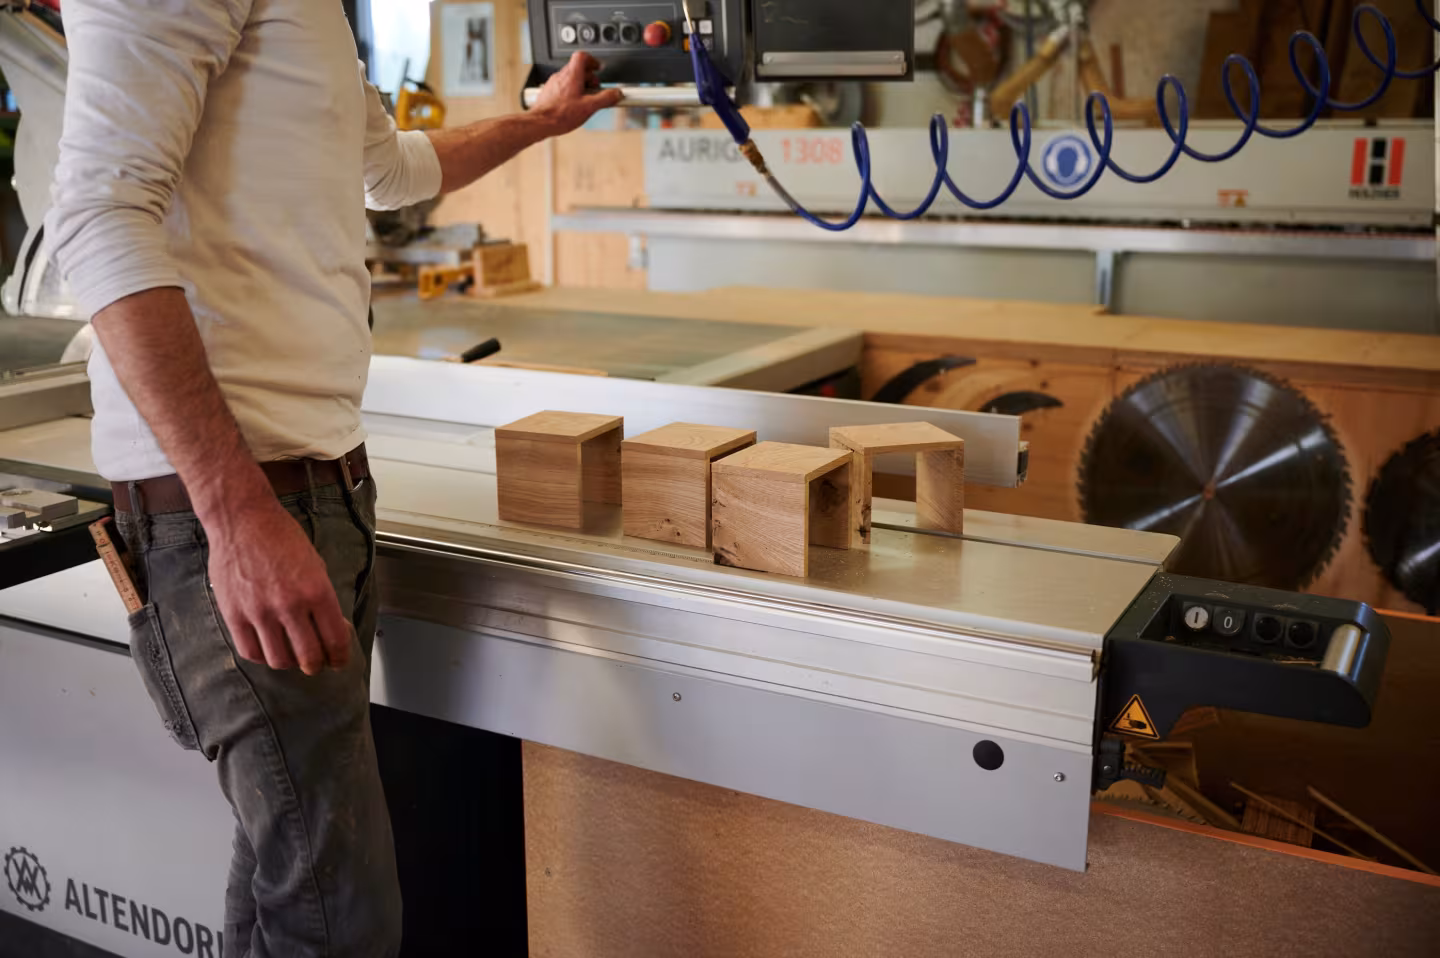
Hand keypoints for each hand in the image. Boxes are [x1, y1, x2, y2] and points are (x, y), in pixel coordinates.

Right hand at [207, 499, 351, 675]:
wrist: (243, 520)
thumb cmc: (281, 537)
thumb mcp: (316, 564)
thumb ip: (322, 599)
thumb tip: (330, 627)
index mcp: (317, 591)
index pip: (335, 638)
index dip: (340, 656)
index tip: (339, 660)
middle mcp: (290, 605)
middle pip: (309, 656)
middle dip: (317, 664)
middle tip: (318, 663)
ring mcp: (260, 612)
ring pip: (279, 659)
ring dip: (290, 663)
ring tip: (292, 656)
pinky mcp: (234, 614)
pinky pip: (250, 651)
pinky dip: (262, 656)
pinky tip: (268, 650)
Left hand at [532, 52, 622, 134]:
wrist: (540, 123)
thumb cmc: (560, 114)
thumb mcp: (589, 107)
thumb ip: (605, 98)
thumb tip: (616, 94)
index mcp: (572, 75)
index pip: (582, 56)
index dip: (592, 60)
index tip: (598, 68)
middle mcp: (561, 76)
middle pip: (578, 68)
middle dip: (589, 77)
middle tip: (595, 88)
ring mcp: (553, 83)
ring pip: (570, 77)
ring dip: (580, 84)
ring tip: (585, 98)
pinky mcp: (548, 92)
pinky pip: (562, 86)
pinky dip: (570, 91)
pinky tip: (573, 104)